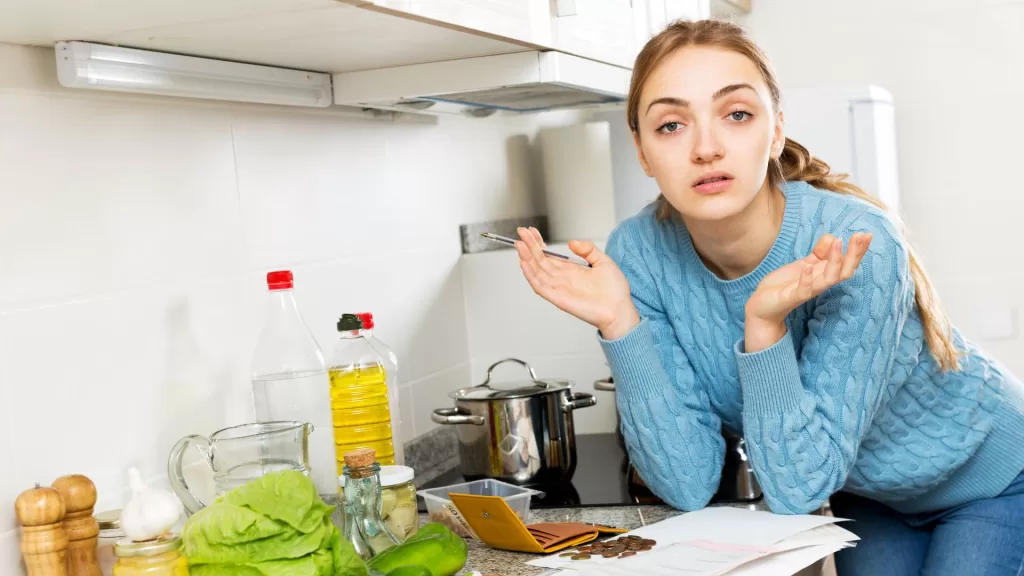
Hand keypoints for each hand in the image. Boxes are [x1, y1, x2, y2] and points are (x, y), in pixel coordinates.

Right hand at [515, 227, 638, 338]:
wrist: (619, 309)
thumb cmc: (614, 291)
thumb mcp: (604, 262)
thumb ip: (588, 250)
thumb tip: (572, 243)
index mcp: (571, 270)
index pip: (549, 254)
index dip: (539, 243)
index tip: (531, 231)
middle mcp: (562, 278)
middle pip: (540, 260)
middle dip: (530, 246)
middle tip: (521, 232)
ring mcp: (558, 288)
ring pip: (537, 271)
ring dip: (527, 257)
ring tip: (520, 244)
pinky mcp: (558, 298)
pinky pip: (540, 286)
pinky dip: (531, 276)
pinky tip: (525, 264)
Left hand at [746, 233, 872, 324]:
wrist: (763, 305)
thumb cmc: (785, 285)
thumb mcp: (804, 264)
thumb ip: (818, 253)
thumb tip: (832, 236)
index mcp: (824, 275)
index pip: (847, 263)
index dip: (858, 251)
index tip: (867, 234)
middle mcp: (820, 284)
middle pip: (845, 271)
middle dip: (854, 254)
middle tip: (860, 236)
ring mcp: (807, 291)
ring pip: (828, 279)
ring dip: (834, 261)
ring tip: (838, 242)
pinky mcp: (792, 297)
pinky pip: (803, 290)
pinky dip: (807, 279)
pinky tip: (808, 266)